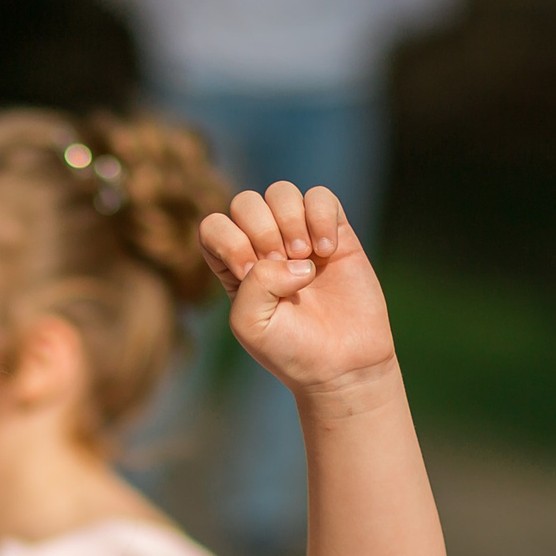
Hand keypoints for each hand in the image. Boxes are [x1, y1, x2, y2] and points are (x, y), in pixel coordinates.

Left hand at [199, 182, 396, 399]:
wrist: (341, 363)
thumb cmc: (290, 349)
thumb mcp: (251, 324)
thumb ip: (254, 284)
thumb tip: (294, 257)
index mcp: (233, 266)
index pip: (214, 226)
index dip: (228, 240)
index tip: (248, 273)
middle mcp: (263, 246)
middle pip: (245, 202)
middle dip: (261, 230)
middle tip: (279, 264)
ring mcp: (299, 236)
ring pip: (280, 192)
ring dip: (289, 220)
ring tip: (305, 257)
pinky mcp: (335, 232)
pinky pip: (320, 196)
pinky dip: (320, 216)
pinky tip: (327, 250)